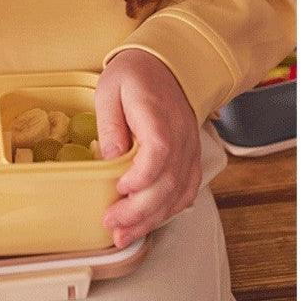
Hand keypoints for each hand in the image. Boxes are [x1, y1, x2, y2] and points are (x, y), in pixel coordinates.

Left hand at [94, 48, 201, 247]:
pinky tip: (149, 222)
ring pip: (179, 193)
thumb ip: (110, 122)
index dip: (141, 177)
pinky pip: (187, 191)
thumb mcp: (110, 88)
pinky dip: (169, 211)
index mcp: (159, 115)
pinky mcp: (190, 158)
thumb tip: (110, 157)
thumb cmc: (134, 76)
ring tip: (125, 234)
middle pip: (169, 181)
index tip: (119, 188)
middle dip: (139, 211)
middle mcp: (181, 136)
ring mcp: (189, 149)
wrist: (165, 65)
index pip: (159, 151)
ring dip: (152, 219)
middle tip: (112, 224)